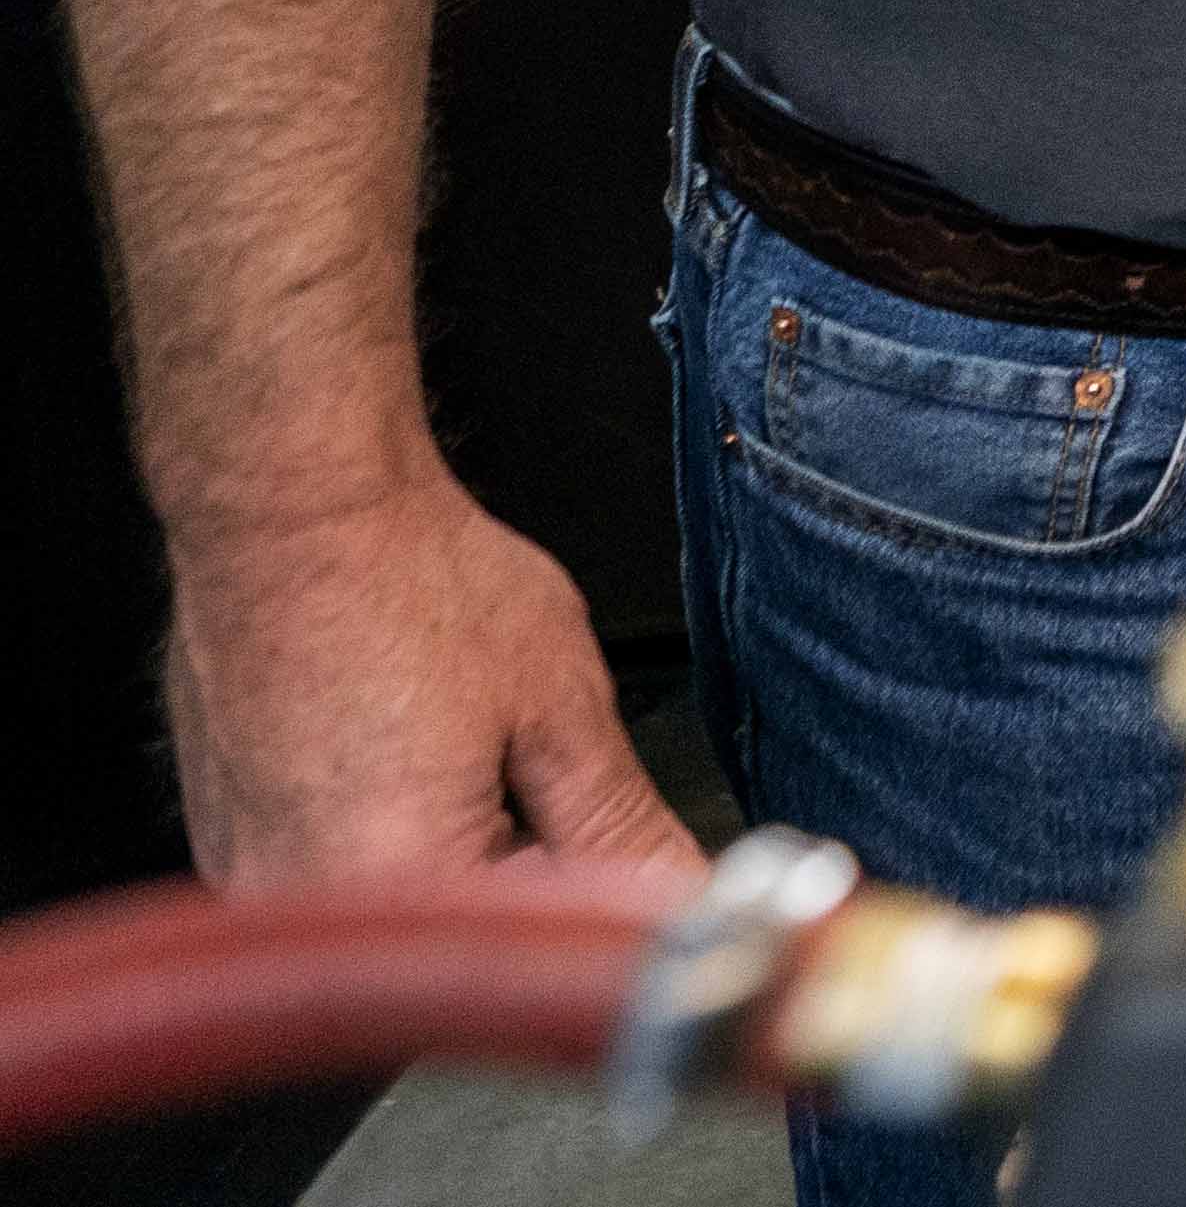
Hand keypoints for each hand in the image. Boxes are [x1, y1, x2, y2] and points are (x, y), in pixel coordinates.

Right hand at [166, 477, 697, 884]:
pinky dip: (397, 825)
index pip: (531, 949)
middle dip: (528, 869)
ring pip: (405, 904)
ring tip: (461, 737)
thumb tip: (674, 899)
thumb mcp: (559, 708)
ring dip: (464, 845)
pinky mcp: (235, 847)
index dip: (596, 900)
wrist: (292, 513)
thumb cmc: (406, 585)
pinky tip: (410, 746)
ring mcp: (255, 880)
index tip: (623, 845)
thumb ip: (620, 827)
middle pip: (459, 936)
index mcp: (396, 883)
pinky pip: (344, 871)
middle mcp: (304, 905)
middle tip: (532, 759)